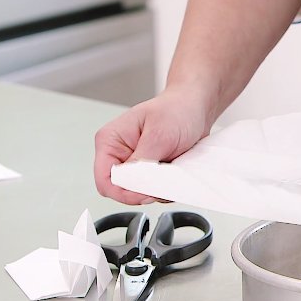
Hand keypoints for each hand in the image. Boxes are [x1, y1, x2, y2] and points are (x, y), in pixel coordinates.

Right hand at [94, 87, 212, 203]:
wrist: (195, 106)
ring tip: (173, 171)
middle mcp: (119, 154)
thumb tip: (136, 184)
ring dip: (158, 189)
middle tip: (164, 182)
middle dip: (143, 192)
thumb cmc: (176, 109)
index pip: (104, 180)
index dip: (124, 193)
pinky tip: (176, 172)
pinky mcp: (150, 170)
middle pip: (121, 190)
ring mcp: (135, 164)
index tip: (146, 194)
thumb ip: (143, 162)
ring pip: (139, 193)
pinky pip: (154, 190)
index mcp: (110, 141)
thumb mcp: (159, 134)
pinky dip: (166, 187)